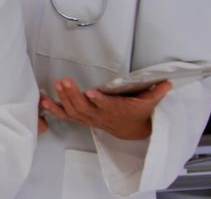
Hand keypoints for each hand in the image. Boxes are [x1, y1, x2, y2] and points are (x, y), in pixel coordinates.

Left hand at [41, 78, 171, 139]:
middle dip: (73, 94)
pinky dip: (54, 109)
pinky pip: (66, 115)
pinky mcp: (82, 118)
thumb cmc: (137, 113)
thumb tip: (167, 82)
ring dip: (63, 98)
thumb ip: (156, 92)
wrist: (131, 130)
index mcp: (116, 109)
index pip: (106, 105)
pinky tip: (43, 102)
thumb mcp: (149, 103)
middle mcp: (100, 115)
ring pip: (73, 111)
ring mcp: (89, 118)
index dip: (99, 100)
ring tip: (56, 85)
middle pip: (84, 107)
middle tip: (65, 81)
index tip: (91, 92)